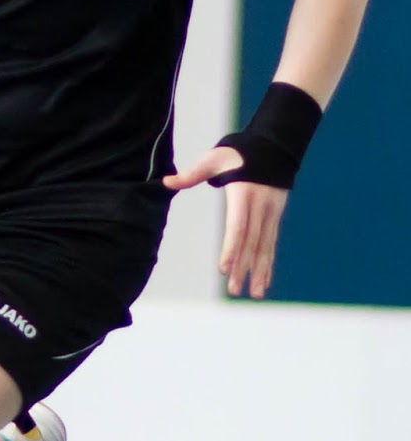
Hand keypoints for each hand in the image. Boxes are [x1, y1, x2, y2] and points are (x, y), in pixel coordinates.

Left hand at [164, 148, 290, 298]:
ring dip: (259, 271)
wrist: (273, 146)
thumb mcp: (213, 159)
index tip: (225, 269)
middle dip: (243, 267)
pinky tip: (264, 282)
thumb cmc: (237, 153)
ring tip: (254, 295)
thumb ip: (191, 174)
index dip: (231, 248)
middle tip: (234, 291)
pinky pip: (271, 243)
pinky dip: (268, 263)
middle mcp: (261, 207)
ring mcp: (271, 213)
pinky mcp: (275, 217)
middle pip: (251, 242)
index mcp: (244, 195)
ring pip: (265, 247)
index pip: (238, 227)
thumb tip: (165, 182)